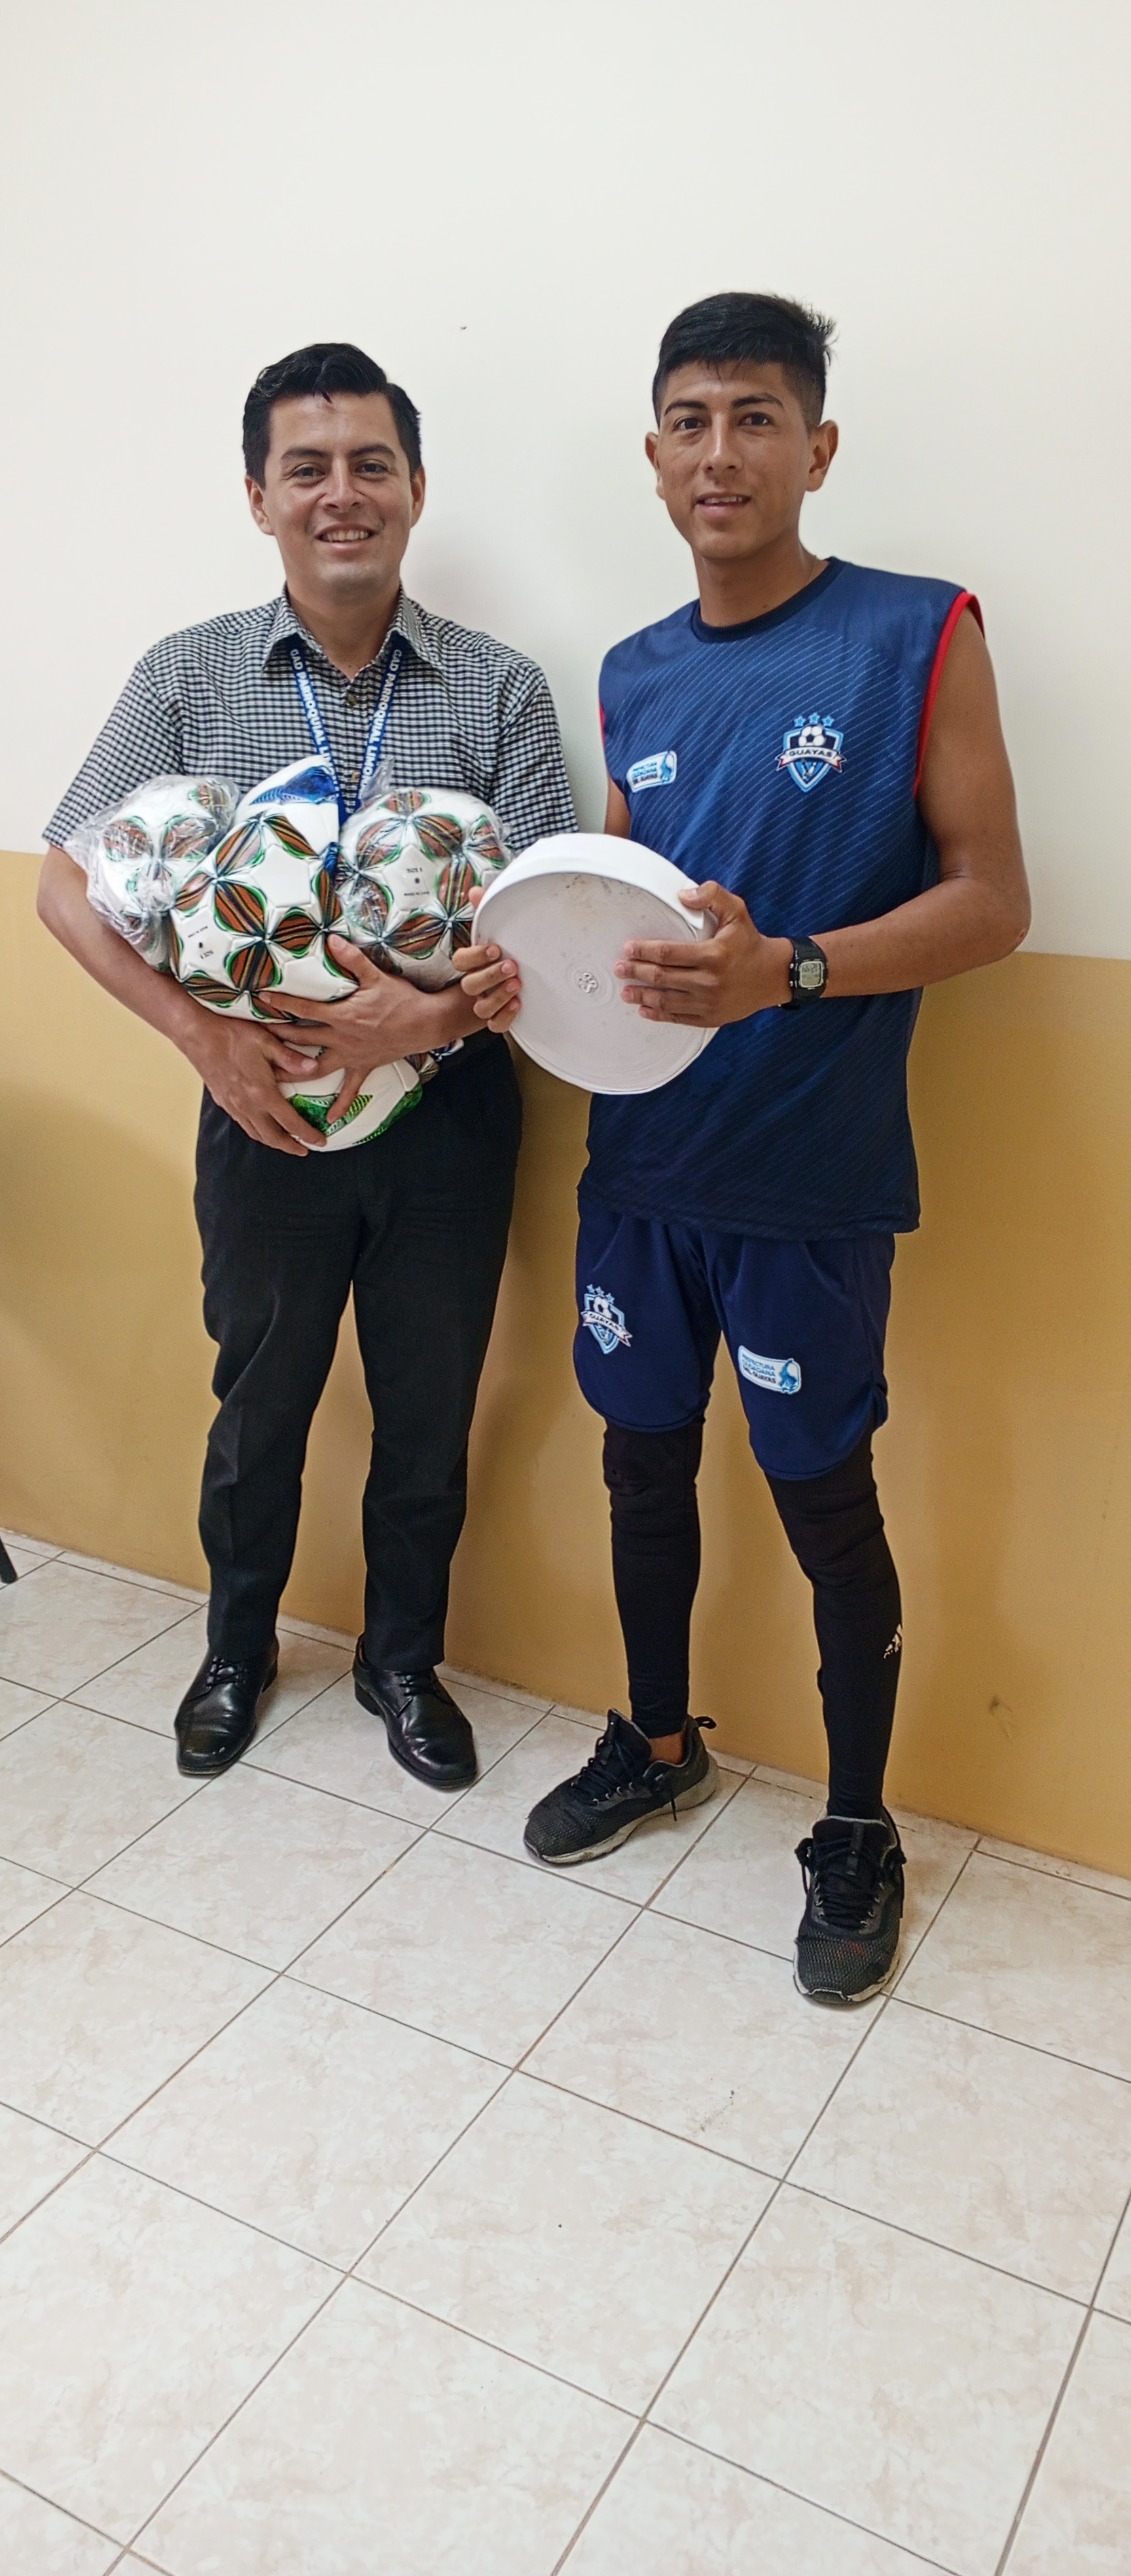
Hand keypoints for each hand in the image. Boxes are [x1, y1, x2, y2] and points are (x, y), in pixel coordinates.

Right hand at [182, 1010, 328, 1155]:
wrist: (197, 1035)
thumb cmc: (231, 1035)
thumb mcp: (267, 1041)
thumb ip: (291, 1058)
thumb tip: (314, 1067)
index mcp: (262, 1093)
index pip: (290, 1123)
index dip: (307, 1135)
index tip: (320, 1141)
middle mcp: (247, 1105)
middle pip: (273, 1137)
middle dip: (291, 1147)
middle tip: (304, 1150)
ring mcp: (233, 1105)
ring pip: (256, 1134)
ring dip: (274, 1142)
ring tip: (286, 1143)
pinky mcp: (223, 1101)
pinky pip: (244, 1125)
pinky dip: (257, 1132)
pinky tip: (262, 1127)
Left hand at [277, 939, 475, 1118]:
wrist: (427, 1024)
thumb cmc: (402, 999)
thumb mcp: (377, 976)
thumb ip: (352, 959)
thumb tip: (332, 939)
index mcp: (342, 1015)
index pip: (304, 1009)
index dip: (282, 1003)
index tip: (260, 999)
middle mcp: (341, 1038)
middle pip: (301, 1040)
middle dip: (276, 1040)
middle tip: (252, 1042)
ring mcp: (351, 1056)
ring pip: (316, 1067)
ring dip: (294, 1074)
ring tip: (272, 1081)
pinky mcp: (364, 1067)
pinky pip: (350, 1089)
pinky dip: (341, 1104)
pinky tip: (330, 1118)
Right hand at [457, 884, 521, 1033]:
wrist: (532, 972)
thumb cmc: (510, 949)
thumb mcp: (500, 927)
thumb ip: (486, 909)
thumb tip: (476, 891)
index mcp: (474, 963)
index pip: (462, 961)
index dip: (476, 956)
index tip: (495, 948)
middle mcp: (477, 984)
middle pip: (470, 985)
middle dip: (490, 975)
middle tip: (511, 966)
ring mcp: (487, 1002)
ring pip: (481, 1007)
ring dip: (498, 996)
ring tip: (517, 985)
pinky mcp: (500, 1017)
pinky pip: (495, 1025)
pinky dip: (506, 1017)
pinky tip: (518, 1004)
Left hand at [616, 881, 791, 1024]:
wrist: (773, 976)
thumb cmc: (750, 941)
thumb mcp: (737, 910)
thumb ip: (711, 895)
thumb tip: (683, 895)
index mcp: (712, 955)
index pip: (668, 953)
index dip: (644, 951)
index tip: (628, 948)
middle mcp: (709, 981)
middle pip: (662, 978)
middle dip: (636, 972)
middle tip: (619, 968)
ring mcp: (709, 1003)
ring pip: (666, 1001)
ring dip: (642, 996)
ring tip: (626, 991)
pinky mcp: (710, 1017)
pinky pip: (678, 1018)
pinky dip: (659, 1014)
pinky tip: (645, 1009)